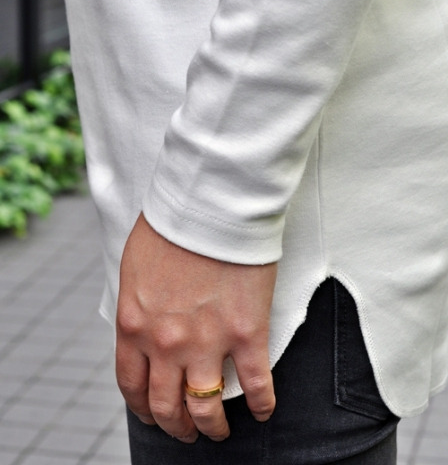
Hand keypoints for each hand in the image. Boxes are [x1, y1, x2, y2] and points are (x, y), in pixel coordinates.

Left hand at [116, 213, 276, 442]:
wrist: (208, 204)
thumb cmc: (171, 226)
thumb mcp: (134, 268)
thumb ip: (136, 305)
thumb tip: (143, 325)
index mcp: (135, 325)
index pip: (132, 385)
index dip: (143, 408)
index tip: (154, 415)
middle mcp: (166, 344)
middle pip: (166, 406)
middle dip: (176, 426)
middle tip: (187, 431)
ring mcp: (207, 342)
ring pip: (206, 408)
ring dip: (212, 427)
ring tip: (220, 431)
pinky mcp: (246, 332)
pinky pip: (256, 384)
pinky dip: (261, 404)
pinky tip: (264, 410)